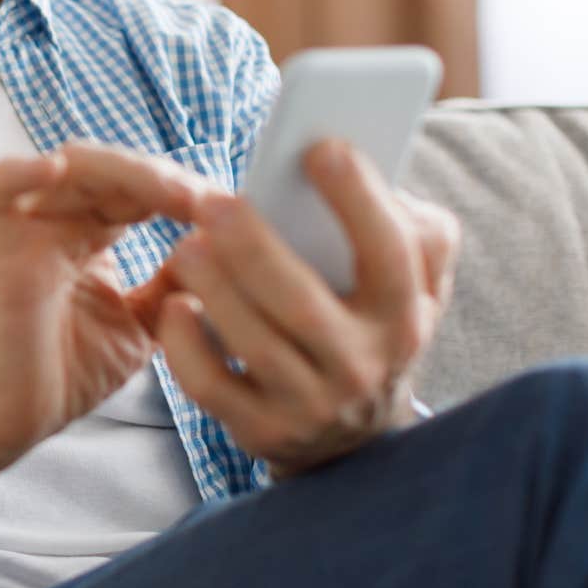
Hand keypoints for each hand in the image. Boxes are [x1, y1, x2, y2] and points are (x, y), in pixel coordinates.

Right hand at [0, 141, 218, 587]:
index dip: (184, 190)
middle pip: (111, 168)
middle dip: (164, 177)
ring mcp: (27, 231)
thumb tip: (225, 252)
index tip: (232, 211)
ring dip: (126, 171)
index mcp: (92, 233)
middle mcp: (59, 222)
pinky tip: (56, 168)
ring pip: (70, 168)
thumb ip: (177, 286)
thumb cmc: (67, 371)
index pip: (139, 188)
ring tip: (171, 192)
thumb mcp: (145, 324)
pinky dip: (17, 174)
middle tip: (207, 201)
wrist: (17, 419)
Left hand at [145, 139, 460, 478]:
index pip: (392, 252)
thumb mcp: (414, 287)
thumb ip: (413, 230)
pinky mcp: (263, 432)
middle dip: (253, 248)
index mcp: (404, 314)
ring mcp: (311, 405)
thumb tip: (370, 172)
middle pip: (302, 304)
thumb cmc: (371, 326)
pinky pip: (212, 387)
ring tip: (186, 246)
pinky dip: (186, 346)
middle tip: (213, 202)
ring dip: (213, 287)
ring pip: (254, 344)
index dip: (358, 198)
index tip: (319, 147)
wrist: (355, 440)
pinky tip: (173, 306)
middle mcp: (363, 365)